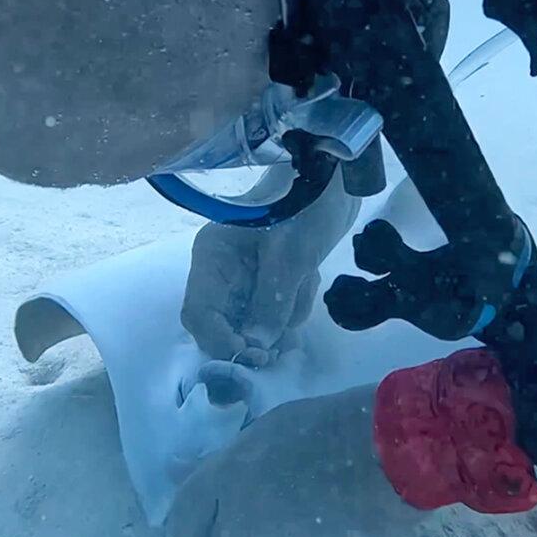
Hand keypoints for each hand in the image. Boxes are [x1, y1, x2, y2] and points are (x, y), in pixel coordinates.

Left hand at [165, 385, 418, 536]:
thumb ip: (227, 460)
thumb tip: (174, 469)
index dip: (203, 530)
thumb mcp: (270, 430)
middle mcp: (239, 514)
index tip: (228, 525)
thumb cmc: (333, 425)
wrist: (394, 441)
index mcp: (225, 473)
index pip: (182, 524)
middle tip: (283, 528)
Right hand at [181, 165, 360, 365]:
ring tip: (306, 280)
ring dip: (286, 314)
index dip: (218, 341)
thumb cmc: (306, 205)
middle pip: (224, 326)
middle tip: (282, 345)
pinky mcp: (270, 284)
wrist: (338, 181)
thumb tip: (256, 346)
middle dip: (256, 335)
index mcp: (212, 258)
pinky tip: (309, 278)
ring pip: (256, 325)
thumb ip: (272, 302)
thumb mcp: (291, 256)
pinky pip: (278, 315)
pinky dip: (296, 305)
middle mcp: (222, 273)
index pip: (198, 314)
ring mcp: (246, 280)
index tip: (251, 355)